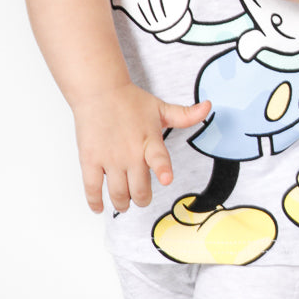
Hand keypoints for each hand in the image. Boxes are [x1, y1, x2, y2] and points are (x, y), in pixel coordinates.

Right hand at [72, 81, 210, 213]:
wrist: (99, 90)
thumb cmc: (130, 101)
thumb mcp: (160, 108)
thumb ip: (185, 115)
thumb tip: (208, 107)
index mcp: (149, 141)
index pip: (159, 158)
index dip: (163, 169)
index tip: (167, 179)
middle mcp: (130, 153)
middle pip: (139, 189)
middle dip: (143, 200)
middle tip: (141, 198)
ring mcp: (109, 158)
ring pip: (118, 193)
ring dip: (123, 204)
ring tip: (124, 203)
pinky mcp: (90, 160)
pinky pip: (92, 188)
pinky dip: (95, 202)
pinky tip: (99, 207)